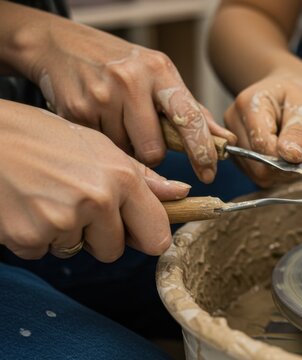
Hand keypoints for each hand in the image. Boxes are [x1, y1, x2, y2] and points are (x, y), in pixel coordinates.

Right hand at [0, 100, 189, 260]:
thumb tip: (180, 194)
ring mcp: (62, 221)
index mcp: (122, 178)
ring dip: (65, 234)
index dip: (145, 237)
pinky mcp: (29, 237)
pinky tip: (26, 206)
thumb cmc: (41, 136)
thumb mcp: (99, 146)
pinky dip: (35, 236)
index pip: (156, 237)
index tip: (135, 232)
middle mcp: (98, 200)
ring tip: (48, 196)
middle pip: (114, 250)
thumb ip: (142, 178)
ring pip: (77, 250)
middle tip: (76, 202)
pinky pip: (43, 252)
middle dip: (99, 235)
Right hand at [15, 9, 235, 182]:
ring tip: (118, 119)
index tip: (210, 172)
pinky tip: (100, 119)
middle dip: (153, 152)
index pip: (189, 118)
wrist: (63, 46)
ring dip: (127, 146)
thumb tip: (226, 140)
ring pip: (128, 153)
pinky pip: (104, 149)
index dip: (202, 150)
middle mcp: (130, 81)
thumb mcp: (162, 76)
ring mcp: (101, 97)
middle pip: (154, 149)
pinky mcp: (77, 112)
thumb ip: (193, 110)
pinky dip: (106, 142)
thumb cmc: (123, 65)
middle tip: (143, 133)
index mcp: (159, 71)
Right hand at [224, 71, 301, 186]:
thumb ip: (297, 132)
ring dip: (286, 171)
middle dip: (288, 167)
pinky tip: (291, 154)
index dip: (285, 158)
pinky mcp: (238, 154)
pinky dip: (280, 171)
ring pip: (258, 174)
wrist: (286, 87)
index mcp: (248, 105)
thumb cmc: (296, 92)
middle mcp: (233, 123)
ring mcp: (233, 140)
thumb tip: (291, 157)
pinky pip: (259, 174)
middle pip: (257, 165)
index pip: (261, 145)